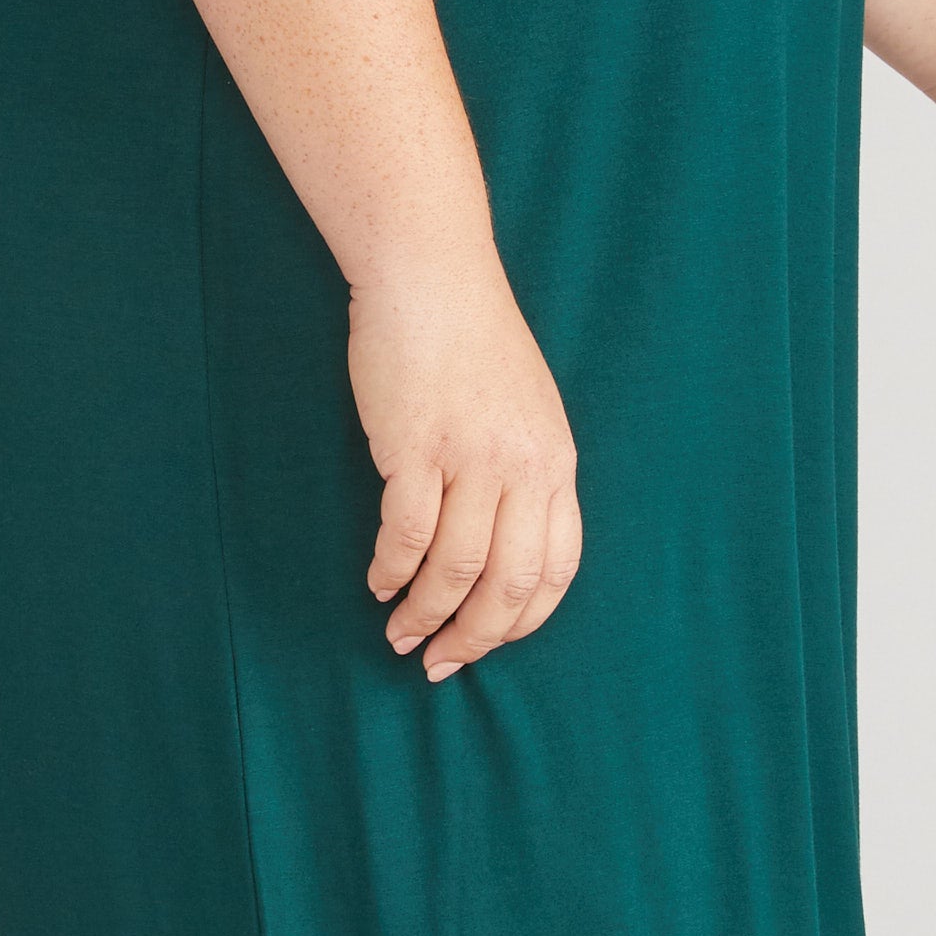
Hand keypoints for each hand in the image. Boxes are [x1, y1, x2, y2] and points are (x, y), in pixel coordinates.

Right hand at [350, 261, 581, 679]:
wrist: (429, 274)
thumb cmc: (470, 338)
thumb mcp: (527, 408)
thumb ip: (525, 470)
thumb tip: (503, 542)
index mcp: (556, 460)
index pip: (558, 566)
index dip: (523, 619)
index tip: (489, 644)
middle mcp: (525, 464)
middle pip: (511, 582)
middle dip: (475, 636)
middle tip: (440, 662)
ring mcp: (472, 456)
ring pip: (457, 567)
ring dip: (426, 612)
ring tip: (400, 633)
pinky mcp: (416, 446)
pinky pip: (407, 533)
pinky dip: (391, 569)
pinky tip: (377, 582)